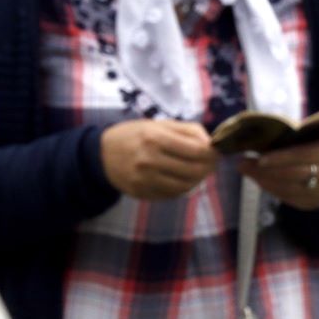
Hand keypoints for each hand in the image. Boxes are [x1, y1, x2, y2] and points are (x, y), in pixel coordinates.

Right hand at [102, 119, 216, 200]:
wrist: (101, 154)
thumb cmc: (134, 135)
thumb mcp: (158, 124)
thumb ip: (188, 130)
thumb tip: (211, 143)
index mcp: (154, 137)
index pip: (197, 150)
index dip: (212, 152)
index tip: (216, 151)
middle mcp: (149, 160)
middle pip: (194, 170)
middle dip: (209, 167)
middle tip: (212, 163)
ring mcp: (144, 179)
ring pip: (186, 185)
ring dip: (198, 179)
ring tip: (199, 171)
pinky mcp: (142, 192)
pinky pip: (173, 194)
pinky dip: (183, 187)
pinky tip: (183, 179)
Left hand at [238, 139, 318, 211]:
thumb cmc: (311, 148)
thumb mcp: (305, 140)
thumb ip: (286, 141)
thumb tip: (253, 142)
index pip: (301, 155)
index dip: (279, 158)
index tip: (258, 159)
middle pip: (293, 173)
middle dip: (266, 170)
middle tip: (243, 165)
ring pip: (289, 188)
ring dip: (265, 181)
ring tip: (249, 173)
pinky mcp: (315, 203)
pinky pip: (289, 198)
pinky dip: (272, 190)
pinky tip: (261, 182)